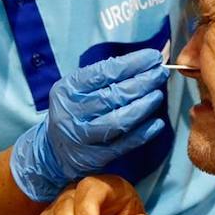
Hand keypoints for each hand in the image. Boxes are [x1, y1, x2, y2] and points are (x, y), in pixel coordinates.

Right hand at [11, 49, 167, 201]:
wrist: (54, 148)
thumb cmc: (74, 109)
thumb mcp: (78, 87)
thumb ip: (108, 74)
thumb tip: (147, 61)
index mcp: (68, 89)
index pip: (104, 72)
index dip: (132, 64)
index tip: (153, 57)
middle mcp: (73, 112)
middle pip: (114, 96)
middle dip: (143, 82)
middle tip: (161, 73)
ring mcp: (83, 137)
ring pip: (120, 121)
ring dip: (144, 106)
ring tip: (158, 95)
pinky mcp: (95, 157)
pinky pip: (124, 145)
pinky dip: (144, 133)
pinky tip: (157, 124)